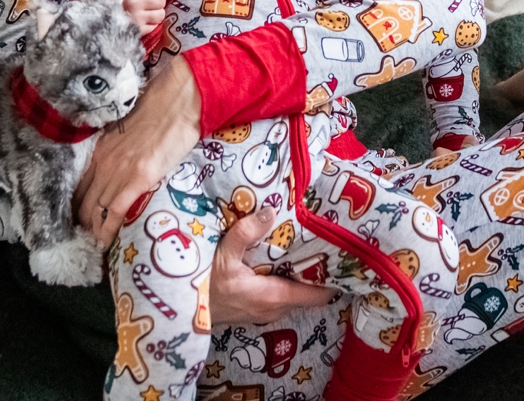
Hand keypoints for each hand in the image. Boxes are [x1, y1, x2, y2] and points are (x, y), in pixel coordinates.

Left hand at [74, 56, 201, 246]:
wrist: (178, 100)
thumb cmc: (159, 109)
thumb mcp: (128, 129)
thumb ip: (119, 146)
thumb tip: (122, 159)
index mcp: (100, 148)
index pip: (79, 184)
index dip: (77, 204)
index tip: (78, 219)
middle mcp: (103, 161)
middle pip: (84, 200)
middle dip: (81, 222)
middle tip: (83, 239)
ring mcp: (119, 171)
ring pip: (96, 209)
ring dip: (92, 230)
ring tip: (93, 246)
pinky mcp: (138, 178)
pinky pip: (115, 211)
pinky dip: (107, 230)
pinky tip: (104, 243)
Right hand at [117, 0, 170, 37]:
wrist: (98, 17)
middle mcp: (134, 2)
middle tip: (147, 0)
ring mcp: (136, 18)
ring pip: (160, 14)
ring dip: (155, 12)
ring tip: (145, 11)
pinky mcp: (137, 31)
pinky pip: (155, 26)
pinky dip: (150, 23)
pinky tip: (141, 19)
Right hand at [208, 207, 338, 325]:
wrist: (181, 312)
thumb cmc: (203, 287)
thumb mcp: (222, 255)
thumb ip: (246, 233)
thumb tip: (271, 211)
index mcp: (274, 296)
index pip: (317, 295)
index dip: (332, 279)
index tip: (341, 259)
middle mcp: (273, 309)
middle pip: (307, 294)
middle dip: (316, 273)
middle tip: (322, 246)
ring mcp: (263, 314)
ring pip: (292, 296)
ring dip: (298, 278)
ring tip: (303, 251)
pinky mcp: (253, 312)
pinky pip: (278, 299)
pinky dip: (284, 284)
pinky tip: (278, 265)